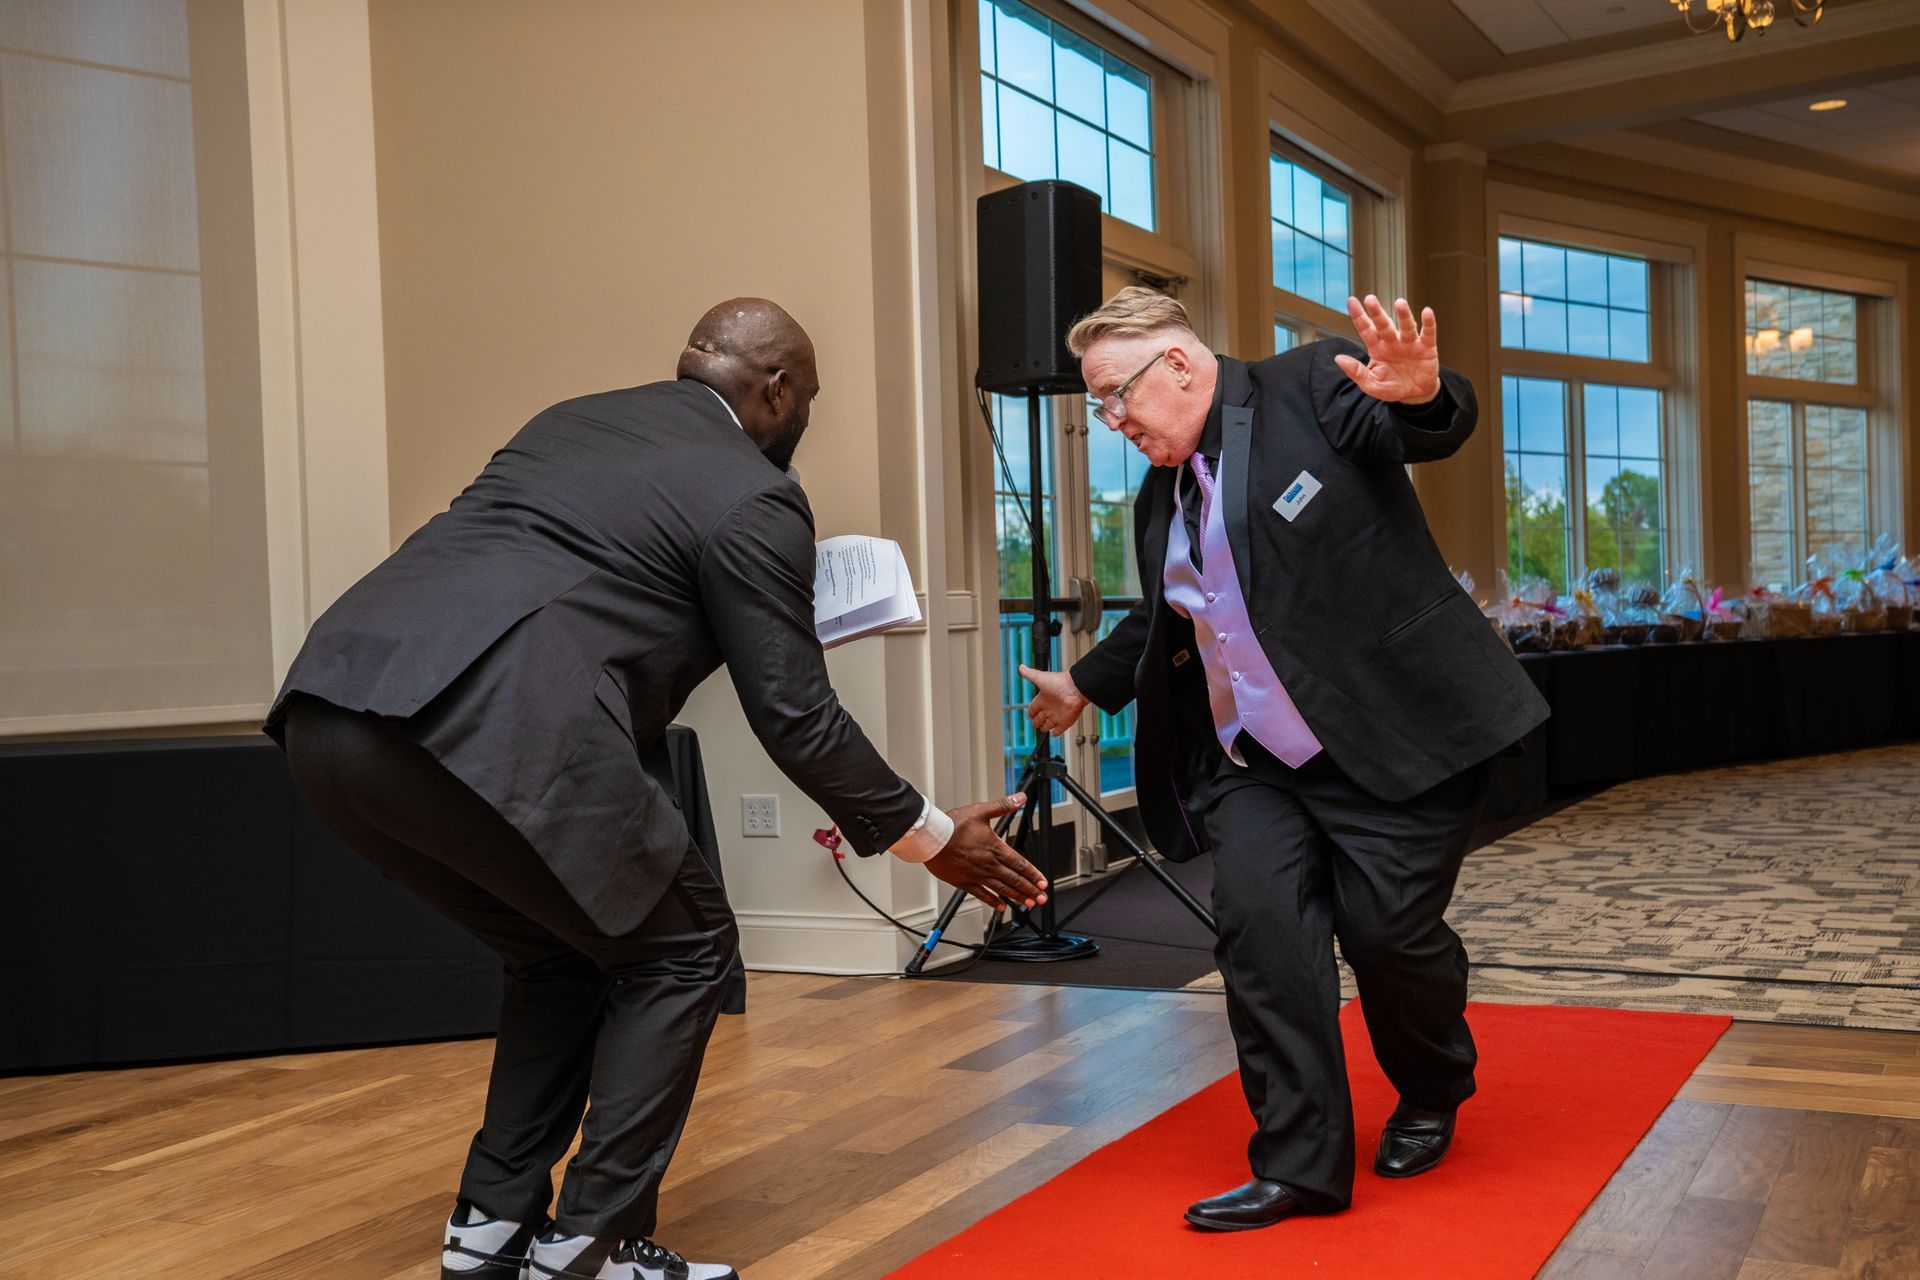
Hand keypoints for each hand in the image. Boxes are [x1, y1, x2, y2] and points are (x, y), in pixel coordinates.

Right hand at [924, 793, 1048, 911]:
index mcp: (995, 848)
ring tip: (1028, 904)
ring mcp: (977, 875)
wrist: (931, 838)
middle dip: (1030, 889)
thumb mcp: (980, 811)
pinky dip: (993, 901)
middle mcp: (989, 864)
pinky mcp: (964, 882)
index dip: (1033, 874)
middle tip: (1041, 898)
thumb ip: (1003, 805)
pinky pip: (982, 895)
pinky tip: (1001, 906)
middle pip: (1014, 879)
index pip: (1020, 864)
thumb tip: (1020, 798)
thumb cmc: (952, 825)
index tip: (1043, 882)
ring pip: (1002, 889)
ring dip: (1017, 897)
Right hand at [1018, 664, 1089, 735]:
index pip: (1034, 707)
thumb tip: (1021, 667)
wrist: (1075, 689)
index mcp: (1044, 698)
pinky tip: (1053, 734)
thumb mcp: (1040, 678)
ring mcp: (1058, 715)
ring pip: (1048, 724)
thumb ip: (1030, 674)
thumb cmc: (1059, 682)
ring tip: (1042, 729)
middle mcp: (1050, 707)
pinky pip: (1059, 730)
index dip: (1031, 711)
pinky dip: (1055, 733)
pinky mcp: (1065, 721)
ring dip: (1044, 727)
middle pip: (1040, 718)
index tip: (1029, 714)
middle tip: (1034, 724)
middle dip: (1036, 721)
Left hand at [1335, 295, 1439, 404]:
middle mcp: (1392, 342)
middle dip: (1377, 312)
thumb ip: (1356, 372)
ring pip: (1406, 326)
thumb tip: (1338, 358)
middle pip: (1384, 325)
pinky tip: (1426, 312)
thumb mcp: (1371, 384)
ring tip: (1400, 303)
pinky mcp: (1426, 347)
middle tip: (1370, 299)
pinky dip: (1428, 323)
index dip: (1358, 316)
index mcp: (1377, 348)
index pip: (1366, 330)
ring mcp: (1409, 343)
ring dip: (1403, 315)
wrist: (1414, 395)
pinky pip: (1427, 333)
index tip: (1351, 301)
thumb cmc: (1391, 387)